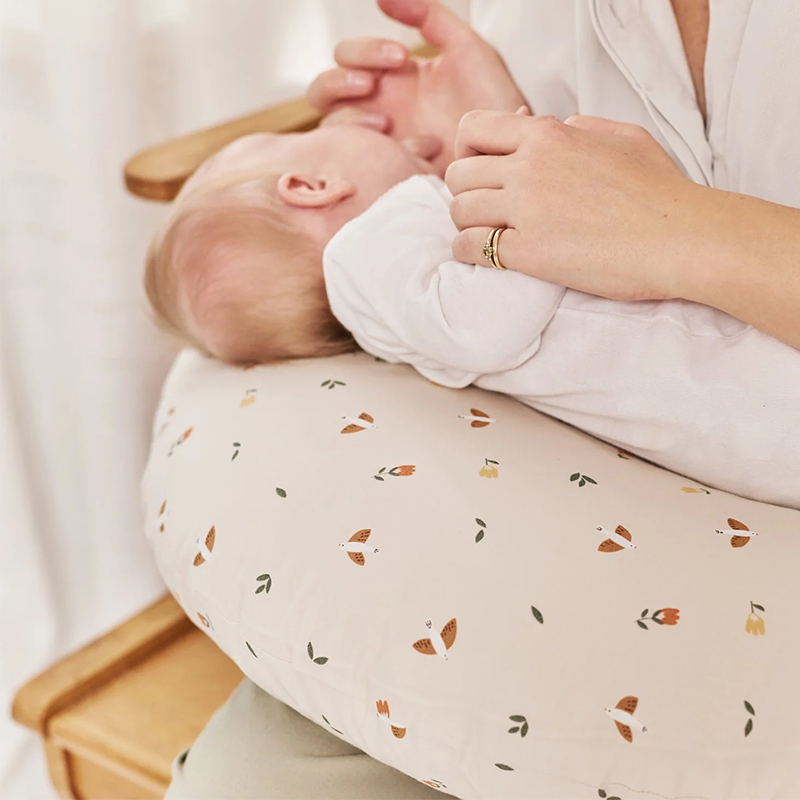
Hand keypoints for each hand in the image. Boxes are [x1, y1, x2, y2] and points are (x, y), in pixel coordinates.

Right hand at [307, 0, 526, 171]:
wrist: (509, 150)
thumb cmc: (493, 101)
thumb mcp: (465, 49)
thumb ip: (427, 16)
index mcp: (391, 77)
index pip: (348, 56)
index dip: (365, 51)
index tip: (400, 56)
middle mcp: (379, 107)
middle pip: (324, 89)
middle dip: (342, 80)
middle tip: (372, 84)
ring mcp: (380, 141)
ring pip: (331, 126)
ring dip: (350, 118)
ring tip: (385, 123)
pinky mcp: (389, 170)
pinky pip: (358, 160)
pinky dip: (380, 150)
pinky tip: (415, 147)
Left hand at [445, 112, 716, 300]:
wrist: (681, 237)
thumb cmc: (661, 190)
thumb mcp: (624, 137)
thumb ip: (582, 127)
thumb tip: (557, 126)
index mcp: (548, 135)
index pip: (474, 130)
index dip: (469, 151)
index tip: (482, 169)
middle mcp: (529, 167)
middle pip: (459, 174)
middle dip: (466, 191)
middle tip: (485, 209)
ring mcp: (525, 210)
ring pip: (460, 210)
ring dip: (467, 224)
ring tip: (486, 235)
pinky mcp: (527, 252)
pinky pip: (470, 247)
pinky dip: (469, 252)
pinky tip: (489, 257)